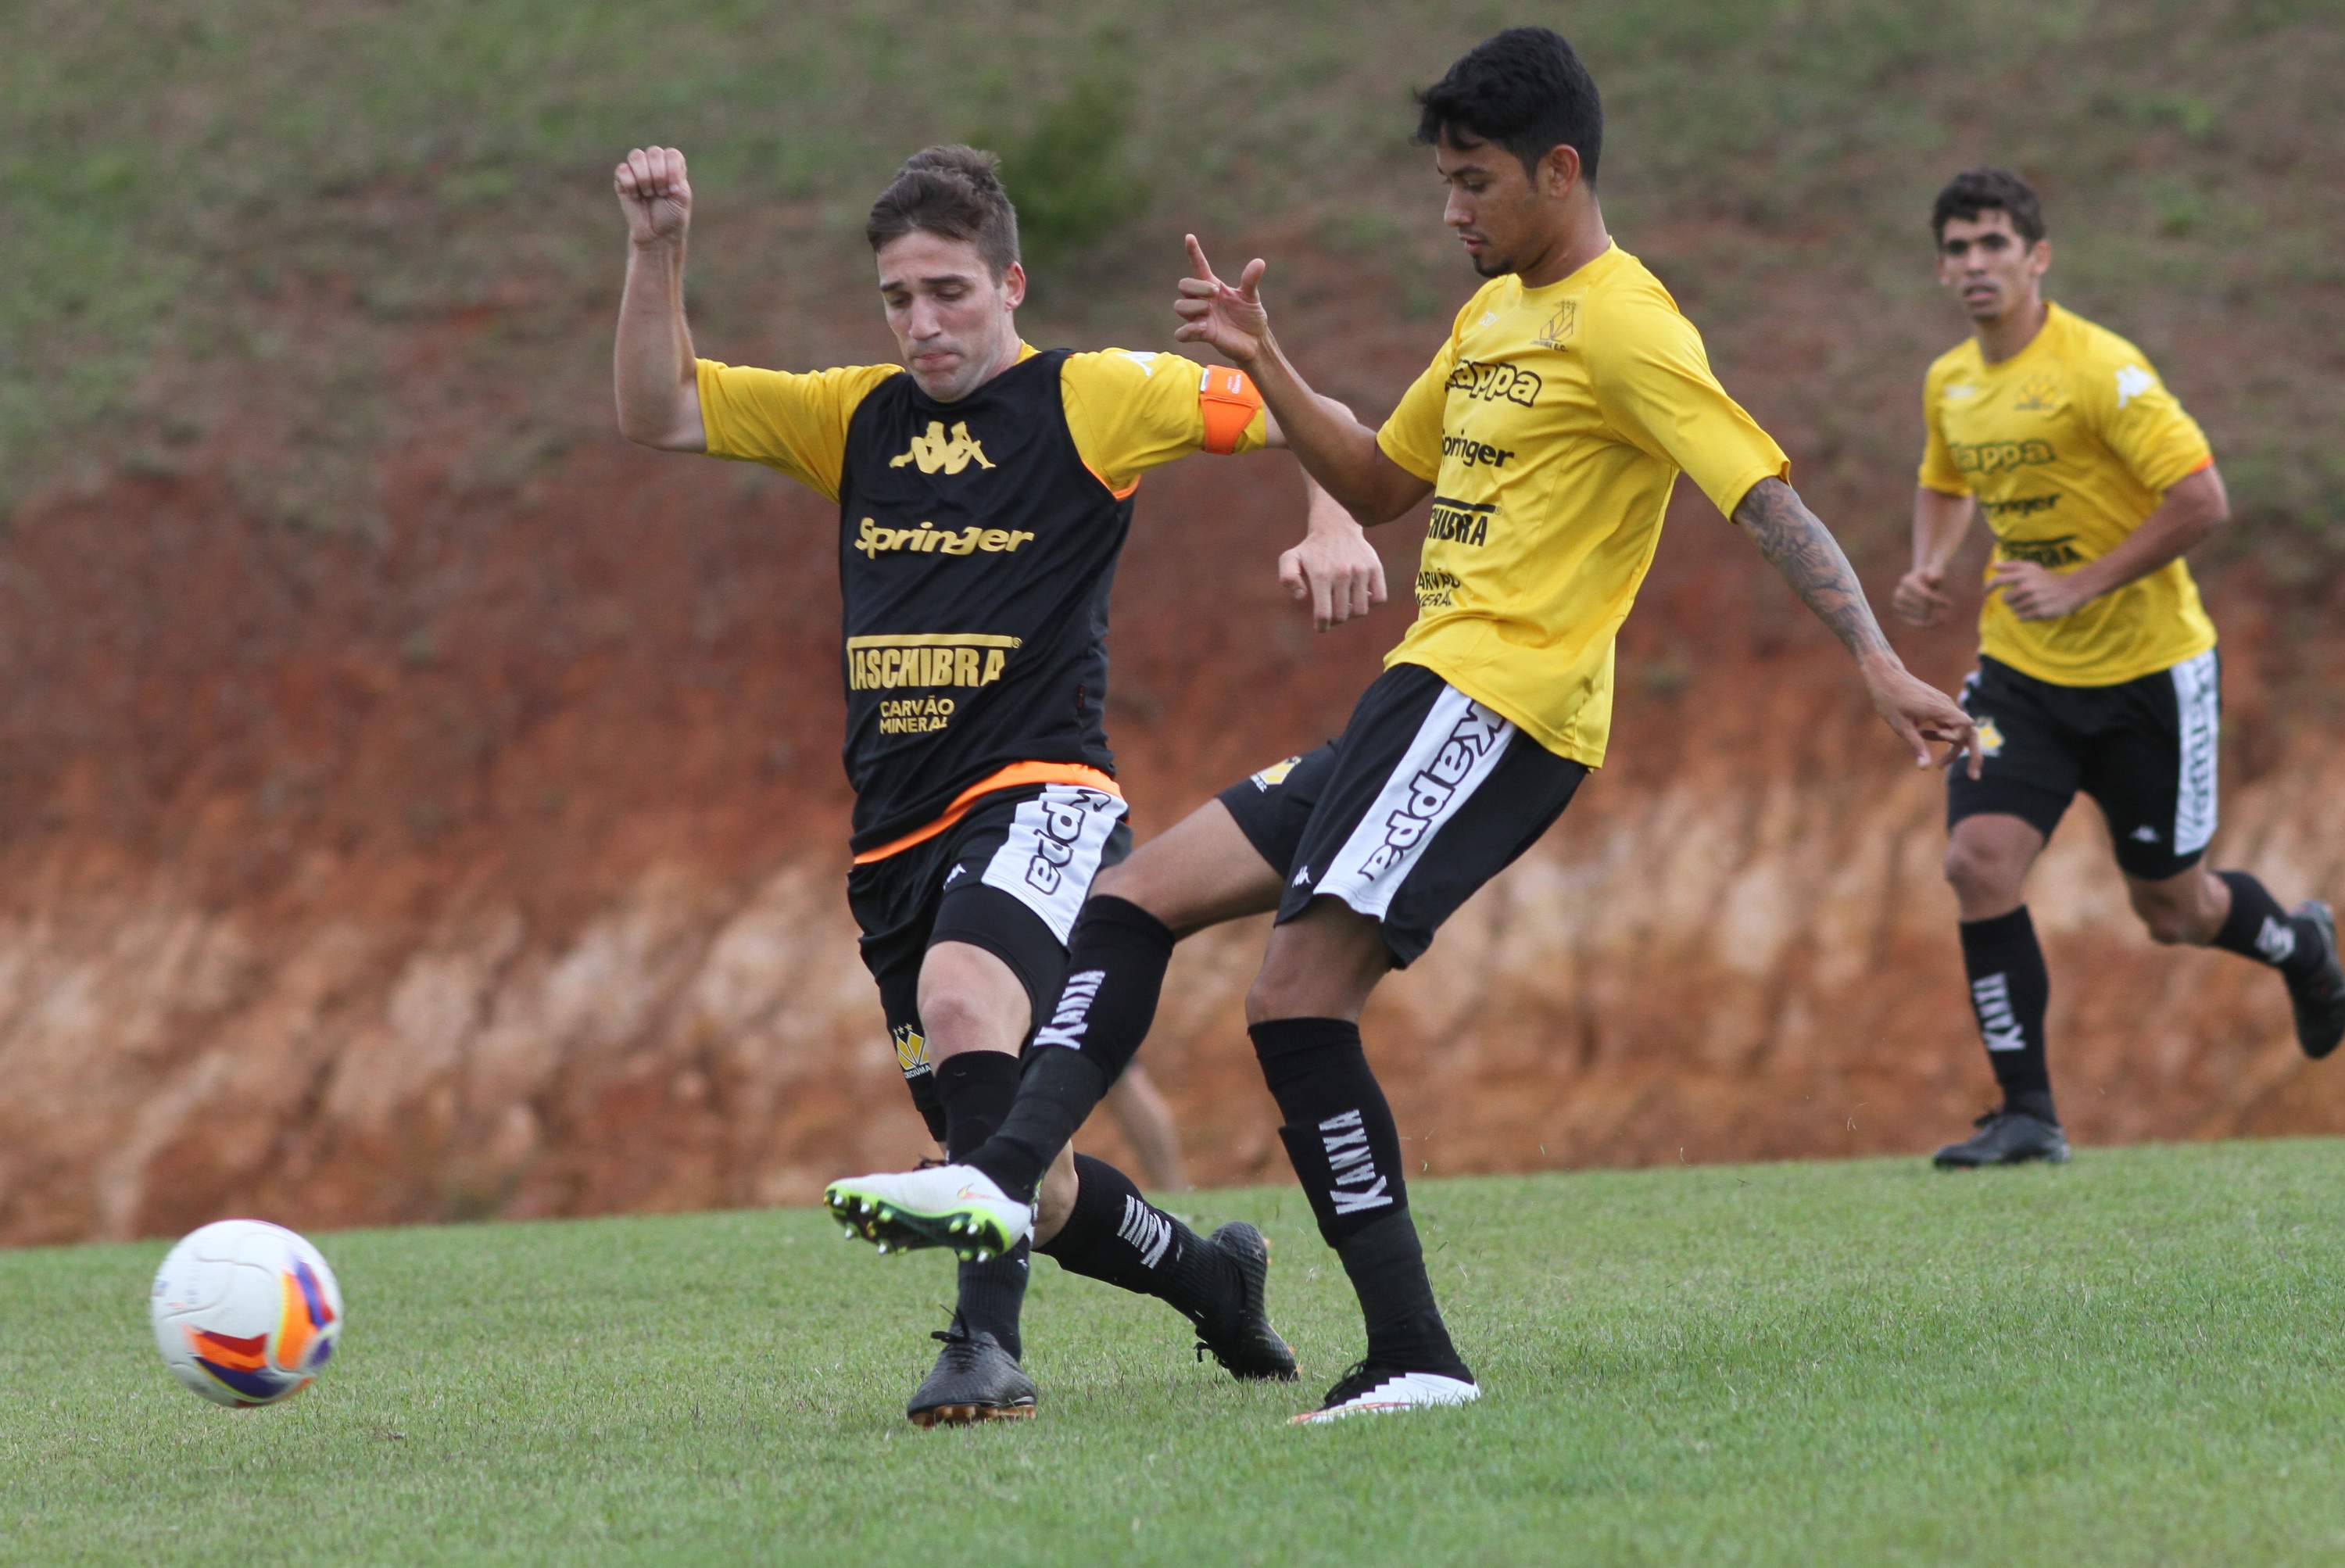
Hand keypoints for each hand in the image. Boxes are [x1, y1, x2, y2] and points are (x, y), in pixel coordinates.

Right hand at [615, 146, 691, 245]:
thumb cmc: (672, 216)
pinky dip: (630, 184)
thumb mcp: (682, 196)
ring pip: (636, 156)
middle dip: (659, 175)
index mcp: (672, 166)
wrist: (657, 235)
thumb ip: (676, 175)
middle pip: (654, 152)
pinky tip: (636, 196)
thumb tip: (657, 163)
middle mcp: (655, 164)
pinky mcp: (622, 180)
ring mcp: (638, 170)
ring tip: (649, 194)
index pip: (671, 154)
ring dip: (644, 178)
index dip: (672, 170)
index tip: (673, 190)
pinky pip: (623, 170)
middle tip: (661, 193)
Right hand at [1172, 235, 1271, 364]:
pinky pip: (1181, 333)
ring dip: (1193, 307)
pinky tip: (1204, 327)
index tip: (1190, 237)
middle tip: (1214, 294)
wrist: (1256, 341)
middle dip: (1196, 287)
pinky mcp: (1200, 335)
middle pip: (1183, 285)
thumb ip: (1250, 281)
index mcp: (1213, 287)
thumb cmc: (1251, 317)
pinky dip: (1189, 329)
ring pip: (1179, 306)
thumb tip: (1259, 262)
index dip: (1193, 252)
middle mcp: (1203, 300)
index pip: (1198, 266)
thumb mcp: (1252, 297)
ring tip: (1209, 312)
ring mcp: (1199, 318)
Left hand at [1279, 521, 1386, 630]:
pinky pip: (1379, 599)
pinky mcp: (1375, 568)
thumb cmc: (1311, 549)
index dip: (1322, 626)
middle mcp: (1342, 573)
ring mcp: (1361, 571)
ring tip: (1345, 603)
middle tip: (1331, 612)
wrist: (1336, 526)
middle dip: (1335, 620)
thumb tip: (1302, 597)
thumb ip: (1288, 578)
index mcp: (1321, 575)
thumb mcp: (1290, 558)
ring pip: (1362, 610)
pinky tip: (1360, 595)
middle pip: (1343, 615)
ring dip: (1353, 613)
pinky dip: (1371, 603)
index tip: (1321, 627)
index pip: (1323, 614)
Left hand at [1863, 660, 1983, 777]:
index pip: (1965, 726)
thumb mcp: (1900, 726)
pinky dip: (1944, 735)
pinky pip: (1950, 723)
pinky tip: (1924, 736)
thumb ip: (1916, 746)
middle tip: (1974, 776)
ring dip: (1954, 747)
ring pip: (1960, 729)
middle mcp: (1947, 706)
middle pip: (1970, 731)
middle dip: (1973, 754)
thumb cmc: (1890, 699)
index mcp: (1940, 708)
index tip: (1939, 739)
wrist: (1886, 676)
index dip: (1957, 739)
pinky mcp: (1940, 705)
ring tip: (1940, 765)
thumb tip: (1925, 767)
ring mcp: (1945, 705)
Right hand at [1891, 565, 1950, 626]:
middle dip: (1934, 605)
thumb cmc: (1931, 575)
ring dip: (1931, 611)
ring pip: (1921, 616)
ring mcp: (1897, 604)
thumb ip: (1937, 571)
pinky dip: (1927, 625)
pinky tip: (1936, 623)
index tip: (1950, 605)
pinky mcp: (1899, 613)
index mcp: (1907, 581)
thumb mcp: (1936, 570)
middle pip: (1924, 608)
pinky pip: (1915, 624)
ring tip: (1930, 603)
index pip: (1925, 596)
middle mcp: (1899, 593)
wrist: (1919, 581)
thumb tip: (1934, 578)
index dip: (1938, 601)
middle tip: (1940, 601)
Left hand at [1987, 560, 2090, 620]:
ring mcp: (2035, 599)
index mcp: (2025, 574)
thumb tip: (1993, 565)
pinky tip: (2033, 610)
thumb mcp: (2031, 567)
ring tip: (2030, 603)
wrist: (2073, 589)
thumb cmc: (2048, 578)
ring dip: (2018, 608)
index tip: (1985, 592)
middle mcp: (2029, 585)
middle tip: (2019, 598)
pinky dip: (2024, 615)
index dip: (1989, 587)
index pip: (1999, 580)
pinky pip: (2022, 617)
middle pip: (2005, 599)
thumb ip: (2012, 565)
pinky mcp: (2040, 611)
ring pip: (2013, 609)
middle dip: (2009, 600)